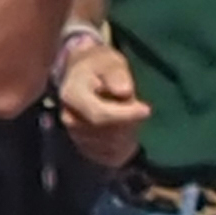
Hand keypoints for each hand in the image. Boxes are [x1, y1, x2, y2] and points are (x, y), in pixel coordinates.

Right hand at [53, 27, 150, 168]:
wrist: (83, 75)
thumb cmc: (99, 66)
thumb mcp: (109, 61)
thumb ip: (116, 74)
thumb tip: (124, 90)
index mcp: (71, 94)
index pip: (98, 114)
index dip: (124, 115)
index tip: (146, 109)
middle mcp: (68, 117)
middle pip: (105, 132)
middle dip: (127, 123)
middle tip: (139, 108)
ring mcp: (74, 134)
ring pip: (109, 144)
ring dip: (126, 132)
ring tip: (129, 114)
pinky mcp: (84, 146)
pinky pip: (108, 153)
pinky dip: (121, 142)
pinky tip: (124, 127)